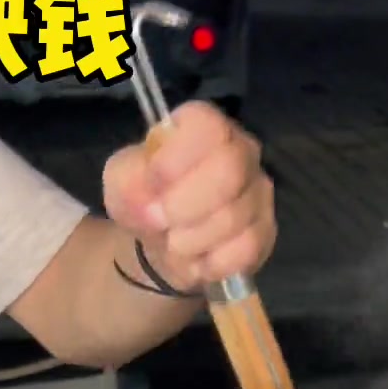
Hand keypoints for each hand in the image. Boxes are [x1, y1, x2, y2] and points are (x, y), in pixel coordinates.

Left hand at [103, 102, 275, 292]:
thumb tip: (150, 205)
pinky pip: (245, 249)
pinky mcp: (265, 232)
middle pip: (229, 169)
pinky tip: (198, 260)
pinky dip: (212, 263)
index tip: (152, 183)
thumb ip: (129, 181)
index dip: (175, 159)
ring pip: (233, 217)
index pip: (206, 125)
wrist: (164, 242)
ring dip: (191, 240)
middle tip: (160, 221)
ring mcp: (258, 192)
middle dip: (184, 205)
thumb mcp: (122, 182)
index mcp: (204, 126)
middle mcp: (241, 150)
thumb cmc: (146, 199)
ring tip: (174, 244)